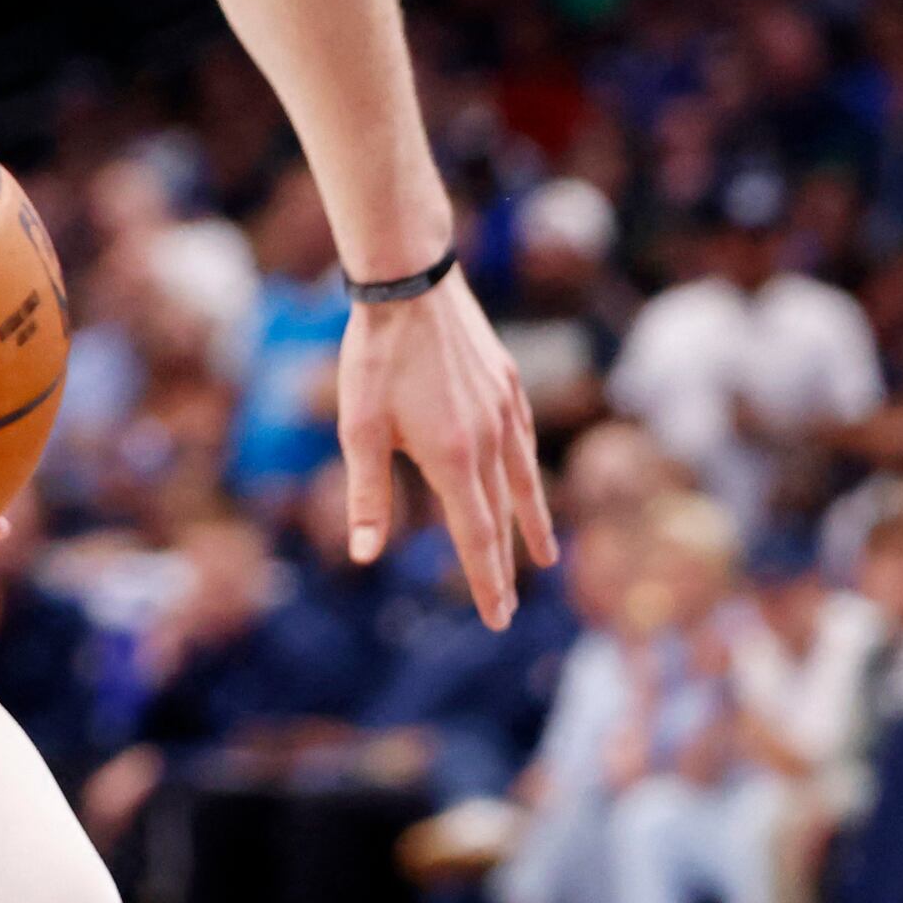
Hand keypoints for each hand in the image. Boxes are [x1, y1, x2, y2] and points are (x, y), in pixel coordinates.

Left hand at [335, 273, 557, 626]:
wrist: (410, 285)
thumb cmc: (375, 358)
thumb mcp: (359, 429)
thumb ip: (368, 495)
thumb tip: (365, 556)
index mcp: (455, 458)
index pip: (476, 536)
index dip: (487, 580)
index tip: (498, 617)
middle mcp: (491, 440)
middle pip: (503, 517)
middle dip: (505, 566)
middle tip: (509, 607)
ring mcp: (506, 411)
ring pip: (524, 481)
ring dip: (530, 523)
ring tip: (544, 556)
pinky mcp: (509, 385)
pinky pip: (525, 442)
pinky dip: (528, 472)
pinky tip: (528, 481)